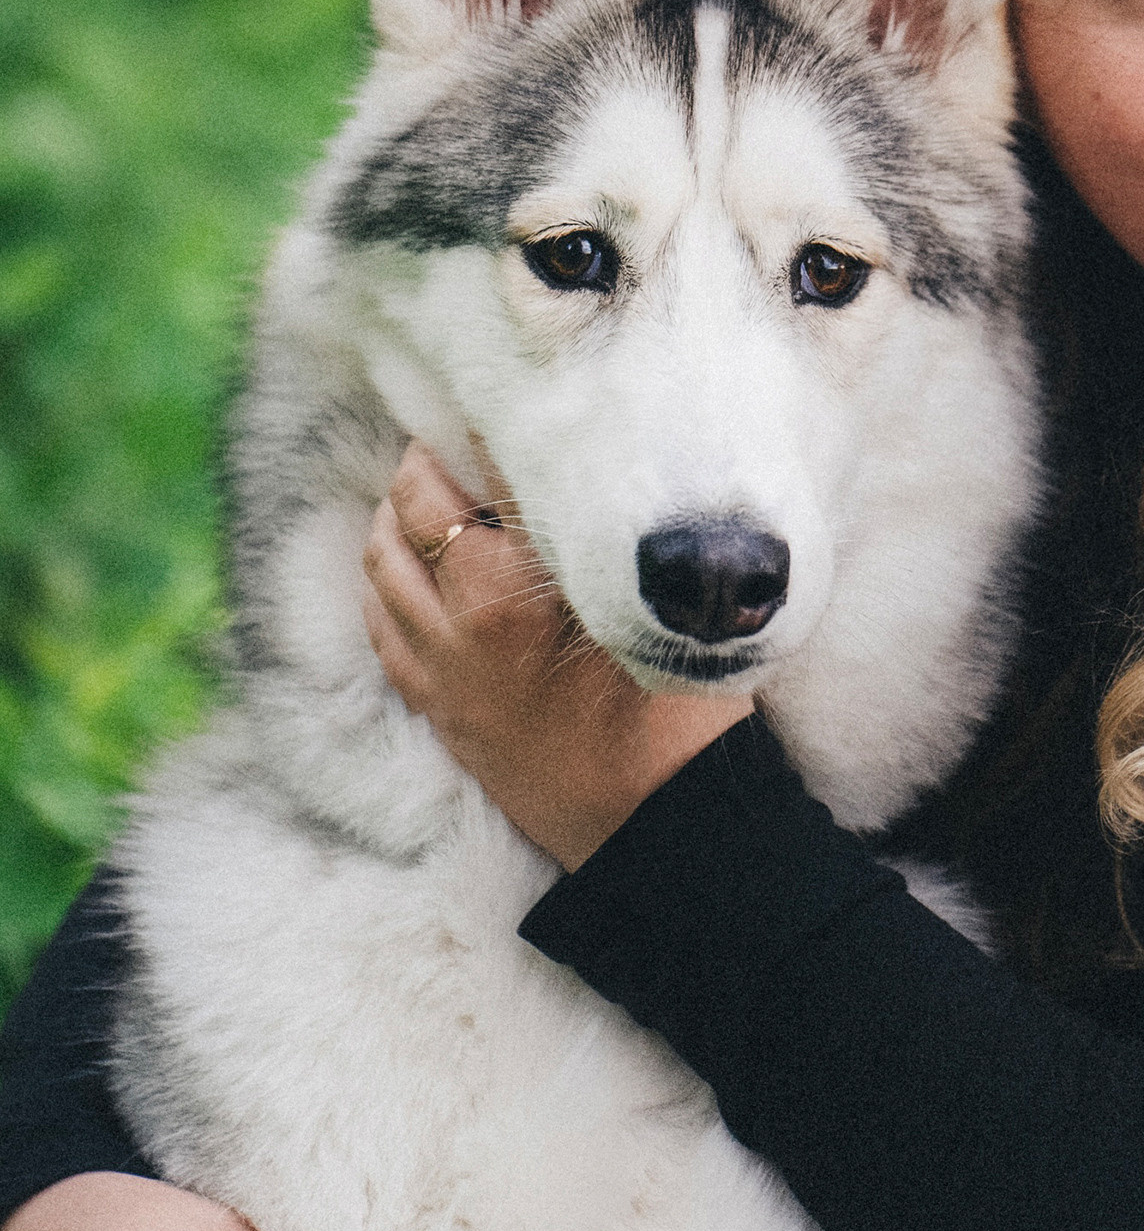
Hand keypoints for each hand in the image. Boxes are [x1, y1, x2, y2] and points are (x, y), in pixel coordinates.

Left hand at [361, 442, 747, 869]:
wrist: (653, 823)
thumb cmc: (675, 713)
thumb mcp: (650, 606)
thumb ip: (598, 538)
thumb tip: (574, 468)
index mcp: (518, 589)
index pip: (476, 475)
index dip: (478, 432)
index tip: (489, 408)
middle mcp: (464, 623)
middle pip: (412, 510)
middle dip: (426, 466)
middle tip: (456, 443)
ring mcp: (443, 669)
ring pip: (381, 565)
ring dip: (395, 519)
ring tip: (424, 494)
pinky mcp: (437, 706)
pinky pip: (380, 629)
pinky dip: (382, 585)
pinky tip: (404, 568)